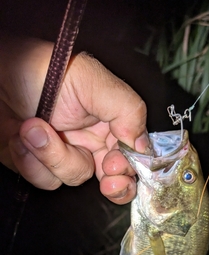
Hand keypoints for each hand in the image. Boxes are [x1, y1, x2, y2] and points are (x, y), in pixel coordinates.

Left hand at [0, 36, 147, 203]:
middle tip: (108, 180)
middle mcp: (90, 141)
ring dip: (52, 156)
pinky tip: (21, 138)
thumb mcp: (91, 80)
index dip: (131, 166)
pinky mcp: (38, 165)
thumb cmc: (40, 69)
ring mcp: (63, 155)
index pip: (133, 153)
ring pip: (75, 178)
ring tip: (33, 128)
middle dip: (114, 184)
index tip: (118, 165)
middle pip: (115, 179)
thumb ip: (126, 109)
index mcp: (109, 120)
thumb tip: (142, 144)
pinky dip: (31, 162)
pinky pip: (45, 180)